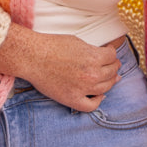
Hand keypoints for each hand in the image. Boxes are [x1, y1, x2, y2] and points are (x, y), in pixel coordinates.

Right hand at [0, 25, 119, 111]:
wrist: (33, 57)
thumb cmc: (52, 46)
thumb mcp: (77, 41)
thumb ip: (92, 50)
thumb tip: (102, 54)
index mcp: (94, 57)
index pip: (112, 56)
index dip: (112, 53)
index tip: (109, 52)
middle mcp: (92, 74)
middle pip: (112, 72)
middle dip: (113, 66)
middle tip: (111, 64)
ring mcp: (83, 89)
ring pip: (105, 88)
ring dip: (110, 82)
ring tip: (109, 78)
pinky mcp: (72, 99)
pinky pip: (92, 105)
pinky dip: (98, 101)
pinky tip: (99, 95)